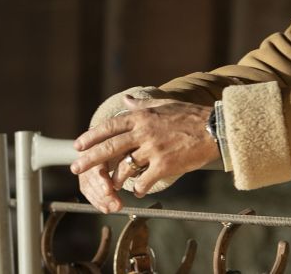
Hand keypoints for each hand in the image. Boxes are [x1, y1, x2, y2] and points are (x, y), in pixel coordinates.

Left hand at [72, 95, 218, 211]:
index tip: (79, 145)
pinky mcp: (164, 165)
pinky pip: (144, 181)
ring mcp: (153, 149)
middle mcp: (144, 132)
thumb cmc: (192, 116)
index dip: (92, 137)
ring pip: (125, 168)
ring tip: (111, 185)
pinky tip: (137, 191)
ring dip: (116, 179)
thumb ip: (143, 103)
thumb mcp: (165, 104)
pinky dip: (138, 188)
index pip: (110, 127)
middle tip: (75, 167)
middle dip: (90, 159)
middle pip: (110, 147)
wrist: (215, 129)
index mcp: (143, 117)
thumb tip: (126, 98)